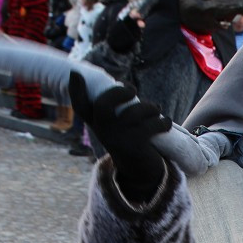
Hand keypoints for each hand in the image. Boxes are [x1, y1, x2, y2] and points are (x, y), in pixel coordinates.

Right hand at [68, 72, 171, 199]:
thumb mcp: (115, 124)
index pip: (80, 107)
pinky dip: (163, 122)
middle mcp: (103, 131)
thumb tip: (124, 85)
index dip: (75, 90)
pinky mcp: (136, 146)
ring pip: (134, 113)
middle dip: (119, 92)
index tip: (75, 73)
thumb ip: (115, 107)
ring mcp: (118, 139)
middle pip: (102, 105)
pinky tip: (166, 122)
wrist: (138, 170)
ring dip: (150, 107)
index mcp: (96, 123)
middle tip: (132, 89)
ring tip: (156, 108)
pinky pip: (151, 126)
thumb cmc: (127, 138)